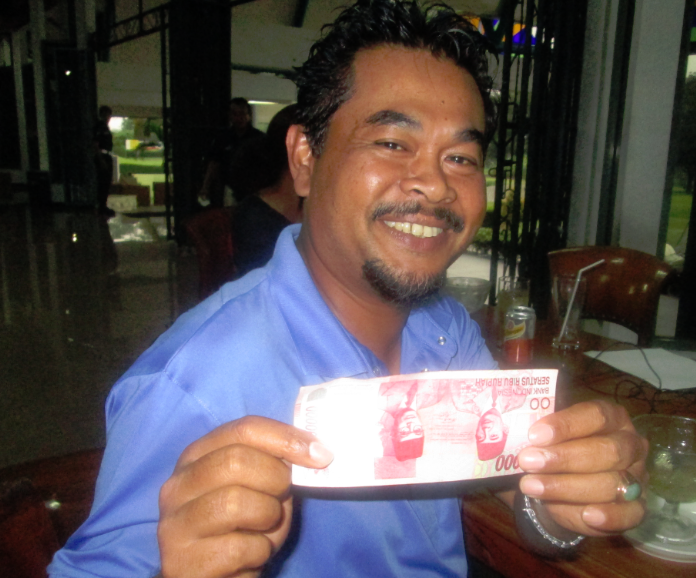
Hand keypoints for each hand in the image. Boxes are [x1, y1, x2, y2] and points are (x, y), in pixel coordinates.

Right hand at [157, 416, 332, 577]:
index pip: (243, 429)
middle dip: (275, 478)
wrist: (215, 576)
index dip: (285, 438)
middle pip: (236, 460)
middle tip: (284, 496)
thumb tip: (313, 452)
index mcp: (196, 457)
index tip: (320, 454)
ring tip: (264, 529)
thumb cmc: (243, 528)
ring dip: (267, 517)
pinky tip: (250, 555)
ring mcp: (174, 524)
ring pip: (236, 502)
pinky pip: (239, 547)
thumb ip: (274, 465)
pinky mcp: (183, 562)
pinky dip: (259, 551)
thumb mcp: (260, 490)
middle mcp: (177, 485)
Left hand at [516, 400, 647, 535]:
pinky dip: (609, 516)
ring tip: (530, 486)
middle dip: (563, 458)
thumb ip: (535, 432)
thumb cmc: (556, 449)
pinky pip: (630, 514)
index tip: (534, 435)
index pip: (595, 415)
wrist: (567, 485)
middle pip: (606, 450)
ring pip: (611, 483)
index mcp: (611, 417)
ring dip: (568, 487)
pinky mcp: (638, 508)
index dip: (566, 425)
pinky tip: (587, 515)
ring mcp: (638, 477)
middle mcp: (630, 444)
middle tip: (526, 461)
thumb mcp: (545, 436)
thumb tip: (503, 429)